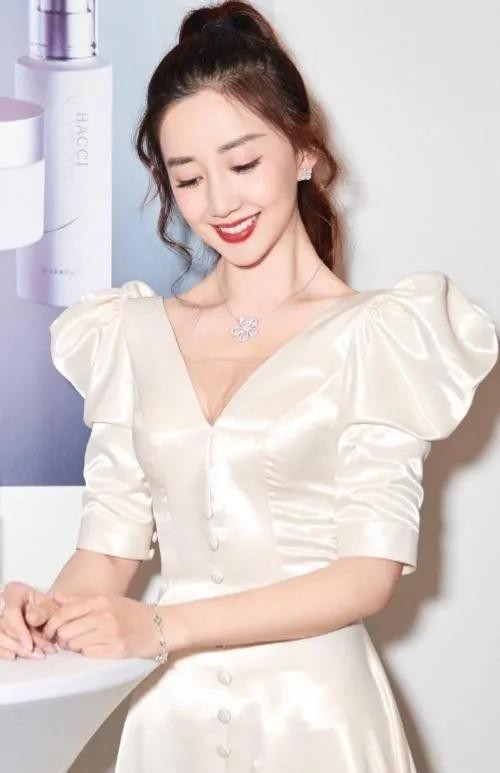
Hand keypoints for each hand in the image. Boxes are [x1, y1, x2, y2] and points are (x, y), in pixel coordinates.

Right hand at [0, 582, 58, 659]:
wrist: (42, 610)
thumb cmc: (45, 607)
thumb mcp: (50, 605)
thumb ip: (44, 611)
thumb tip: (31, 618)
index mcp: (14, 592)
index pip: (11, 611)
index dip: (19, 630)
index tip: (30, 645)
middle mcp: (1, 602)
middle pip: (3, 626)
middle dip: (20, 644)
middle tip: (38, 654)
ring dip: (15, 649)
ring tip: (34, 655)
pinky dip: (2, 651)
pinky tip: (14, 656)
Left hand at [42, 592, 165, 659]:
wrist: (161, 625)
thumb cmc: (132, 613)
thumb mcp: (108, 599)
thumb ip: (79, 600)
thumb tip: (55, 597)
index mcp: (100, 600)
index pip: (64, 613)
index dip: (52, 624)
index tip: (50, 630)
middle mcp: (104, 615)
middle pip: (66, 631)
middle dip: (62, 637)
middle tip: (67, 639)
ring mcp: (111, 633)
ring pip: (75, 644)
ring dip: (74, 646)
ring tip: (82, 643)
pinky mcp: (117, 649)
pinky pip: (88, 654)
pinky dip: (87, 652)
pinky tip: (95, 648)